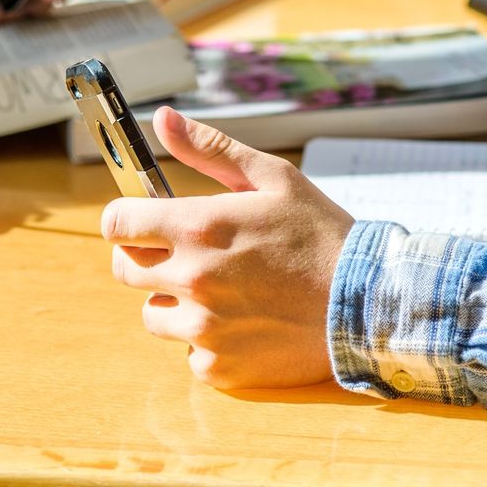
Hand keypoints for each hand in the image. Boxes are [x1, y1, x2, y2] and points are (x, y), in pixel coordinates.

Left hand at [101, 107, 353, 389]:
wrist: (369, 303)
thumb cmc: (322, 235)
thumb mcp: (273, 178)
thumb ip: (210, 149)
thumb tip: (162, 119)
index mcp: (198, 227)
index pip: (117, 224)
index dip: (125, 219)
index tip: (141, 220)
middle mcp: (191, 279)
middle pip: (126, 269)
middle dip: (148, 257)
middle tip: (189, 253)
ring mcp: (202, 328)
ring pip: (153, 314)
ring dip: (175, 302)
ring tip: (223, 291)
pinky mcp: (218, 367)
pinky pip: (188, 352)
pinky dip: (207, 341)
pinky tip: (243, 323)